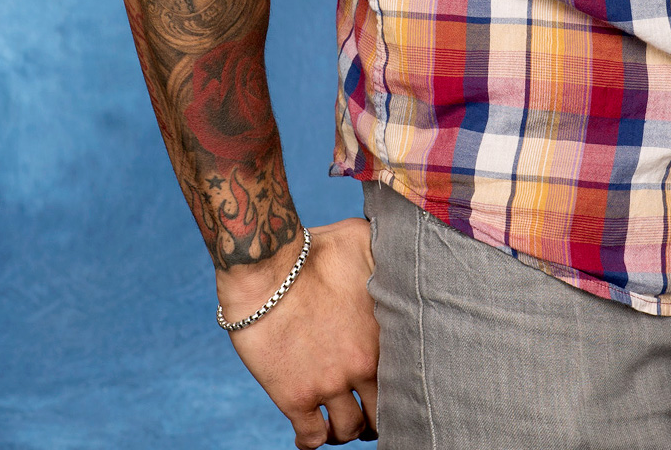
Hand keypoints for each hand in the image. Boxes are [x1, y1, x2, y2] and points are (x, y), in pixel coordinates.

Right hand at [217, 217, 377, 446]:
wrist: (265, 269)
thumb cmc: (314, 249)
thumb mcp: (362, 240)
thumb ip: (385, 252)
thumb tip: (398, 246)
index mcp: (381, 334)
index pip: (405, 379)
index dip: (399, 387)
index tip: (387, 386)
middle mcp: (360, 366)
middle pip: (380, 413)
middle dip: (374, 416)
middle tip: (365, 412)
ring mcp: (328, 384)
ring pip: (347, 431)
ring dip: (344, 430)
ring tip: (337, 422)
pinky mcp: (294, 397)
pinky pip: (311, 438)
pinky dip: (312, 442)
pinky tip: (311, 435)